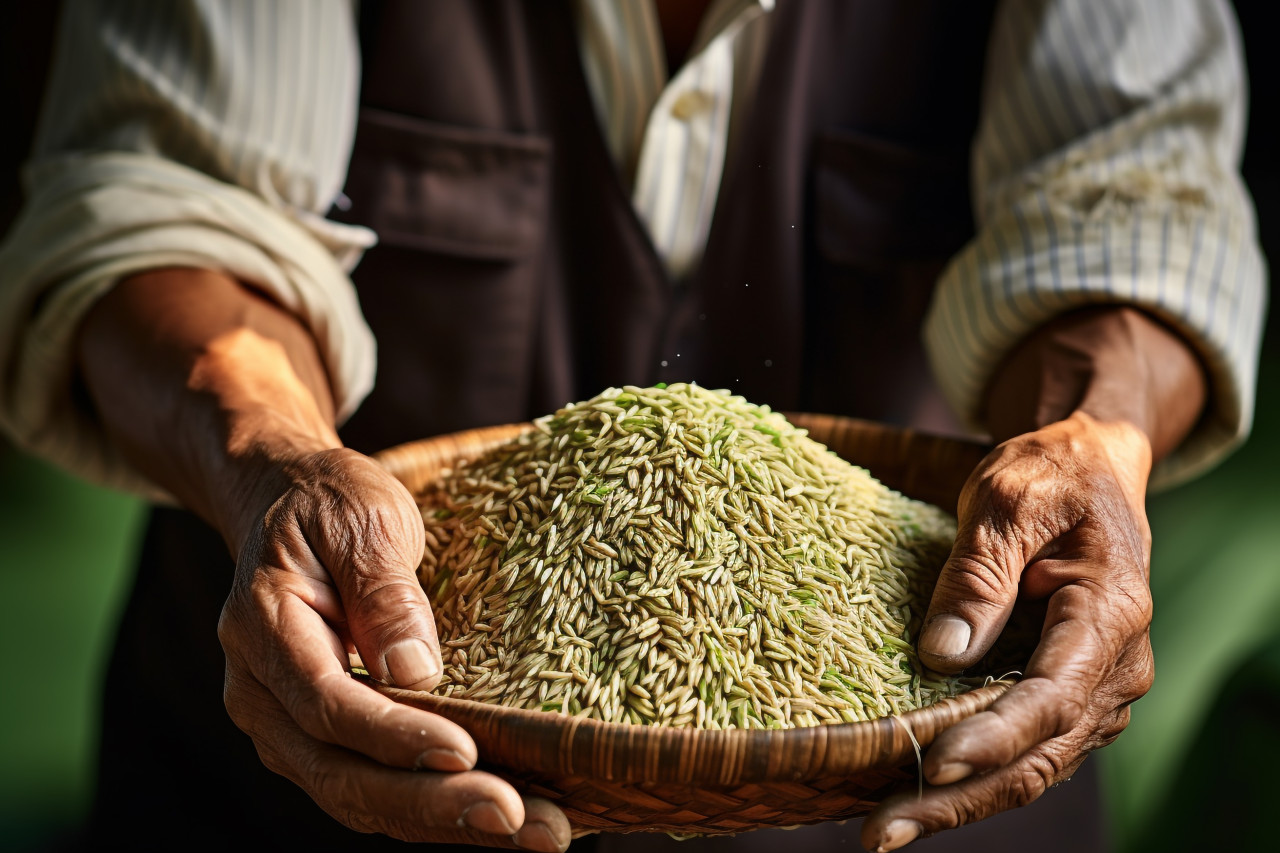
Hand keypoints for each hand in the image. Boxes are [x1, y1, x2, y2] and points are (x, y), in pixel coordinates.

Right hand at [217, 446, 570, 849]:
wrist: (287, 504)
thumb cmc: (330, 503)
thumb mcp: (364, 518)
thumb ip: (383, 591)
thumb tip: (415, 671)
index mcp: (264, 631)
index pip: (326, 704)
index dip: (394, 736)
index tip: (466, 752)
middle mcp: (263, 696)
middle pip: (341, 774)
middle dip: (433, 805)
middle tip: (519, 818)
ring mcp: (288, 727)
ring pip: (360, 798)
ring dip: (446, 822)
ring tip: (537, 830)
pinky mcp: (324, 741)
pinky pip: (376, 787)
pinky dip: (438, 809)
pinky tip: (508, 816)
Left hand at [861, 412, 1154, 850]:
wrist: (1087, 470)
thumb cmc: (1048, 475)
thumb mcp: (1006, 500)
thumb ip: (979, 576)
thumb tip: (943, 655)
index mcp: (1111, 613)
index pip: (1052, 694)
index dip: (994, 737)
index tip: (933, 763)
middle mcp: (1114, 668)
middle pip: (1039, 753)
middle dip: (961, 798)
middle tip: (884, 832)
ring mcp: (1093, 690)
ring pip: (1032, 767)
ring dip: (962, 803)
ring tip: (887, 830)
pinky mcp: (1064, 698)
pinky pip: (1024, 751)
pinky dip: (974, 780)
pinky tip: (917, 798)